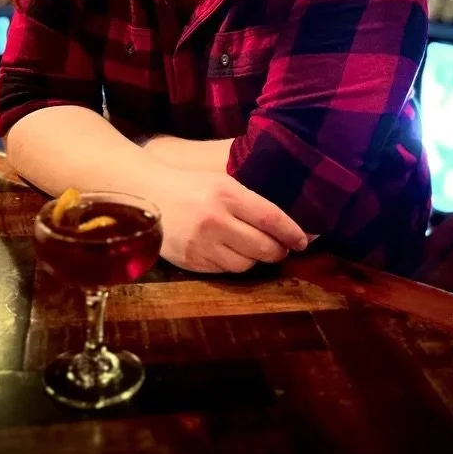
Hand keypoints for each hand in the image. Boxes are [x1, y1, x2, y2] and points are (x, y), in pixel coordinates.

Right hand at [151, 168, 307, 273]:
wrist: (148, 194)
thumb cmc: (192, 186)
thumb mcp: (221, 183)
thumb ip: (250, 202)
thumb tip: (287, 226)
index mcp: (226, 193)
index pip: (270, 218)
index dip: (292, 232)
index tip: (304, 241)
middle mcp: (215, 219)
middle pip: (263, 247)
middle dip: (279, 251)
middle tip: (282, 249)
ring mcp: (202, 243)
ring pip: (246, 265)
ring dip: (255, 260)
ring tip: (253, 249)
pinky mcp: (191, 261)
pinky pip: (224, 270)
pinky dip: (233, 264)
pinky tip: (230, 252)